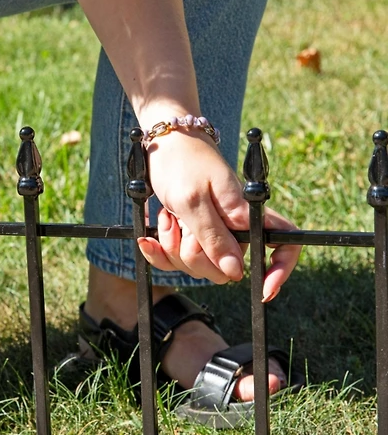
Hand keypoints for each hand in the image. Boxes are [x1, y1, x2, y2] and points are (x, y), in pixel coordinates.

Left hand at [136, 130, 299, 301]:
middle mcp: (234, 228)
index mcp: (247, 214)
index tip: (264, 290)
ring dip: (173, 246)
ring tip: (169, 214)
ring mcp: (211, 234)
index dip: (280, 271)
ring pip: (197, 266)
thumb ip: (213, 238)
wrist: (161, 144)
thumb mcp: (193, 201)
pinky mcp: (189, 235)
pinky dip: (159, 251)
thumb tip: (236, 273)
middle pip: (226, 269)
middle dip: (196, 256)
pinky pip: (175, 261)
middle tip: (182, 224)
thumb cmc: (183, 163)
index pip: (284, 246)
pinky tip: (149, 236)